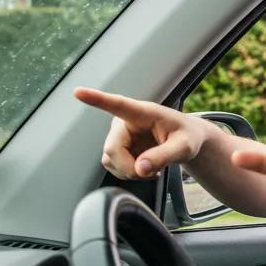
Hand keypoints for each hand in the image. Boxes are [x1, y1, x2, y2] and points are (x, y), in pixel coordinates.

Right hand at [74, 87, 206, 179]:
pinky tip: (144, 169)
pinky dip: (128, 173)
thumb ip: (164, 156)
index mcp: (143, 112)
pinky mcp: (117, 148)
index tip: (79, 92)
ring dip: (130, 172)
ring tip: (152, 167)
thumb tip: (140, 169)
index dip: (97, 99)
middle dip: (130, 167)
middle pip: (112, 149)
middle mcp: (125, 122)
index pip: (117, 104)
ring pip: (110, 160)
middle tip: (152, 172)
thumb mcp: (184, 147)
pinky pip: (113, 166)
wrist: (186, 140)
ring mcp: (119, 136)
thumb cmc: (187, 136)